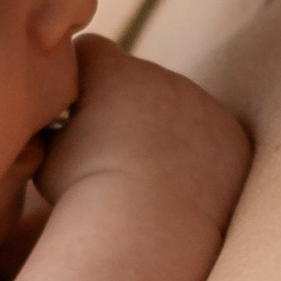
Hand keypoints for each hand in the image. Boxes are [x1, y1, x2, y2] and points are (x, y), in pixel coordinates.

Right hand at [37, 33, 251, 231]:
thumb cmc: (85, 195)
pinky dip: (198, 157)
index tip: (73, 107)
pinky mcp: (232, 136)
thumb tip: (51, 126)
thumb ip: (53, 131)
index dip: (80, 75)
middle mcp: (163, 77)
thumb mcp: (47, 159)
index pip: (92, 50)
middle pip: (140, 77)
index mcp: (115, 71)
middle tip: (112, 152)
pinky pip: (211, 137)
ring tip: (147, 176)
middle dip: (126, 105)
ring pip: (179, 108)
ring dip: (164, 131)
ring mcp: (203, 104)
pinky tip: (181, 188)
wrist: (147, 230)